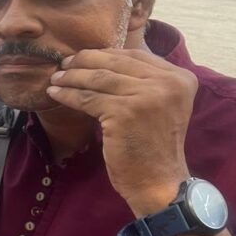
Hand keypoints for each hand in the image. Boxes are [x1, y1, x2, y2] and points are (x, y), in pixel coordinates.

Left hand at [46, 48, 195, 214]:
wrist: (158, 182)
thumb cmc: (153, 147)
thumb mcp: (161, 106)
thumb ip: (144, 81)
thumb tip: (104, 60)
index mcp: (180, 78)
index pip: (135, 55)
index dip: (105, 53)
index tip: (84, 57)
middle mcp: (168, 82)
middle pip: (116, 62)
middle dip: (85, 61)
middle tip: (64, 63)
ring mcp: (147, 96)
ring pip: (99, 79)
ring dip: (72, 77)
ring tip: (55, 79)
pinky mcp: (124, 112)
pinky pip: (87, 98)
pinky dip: (68, 95)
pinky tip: (54, 94)